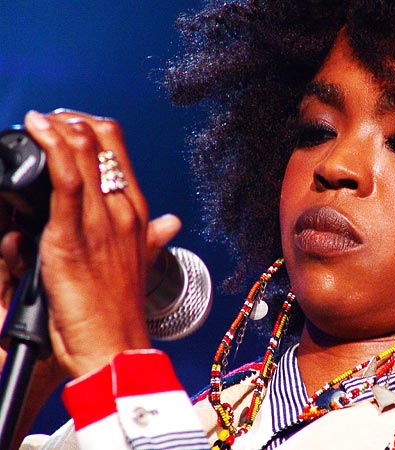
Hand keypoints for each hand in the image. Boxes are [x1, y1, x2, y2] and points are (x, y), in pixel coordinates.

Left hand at [23, 109, 179, 377]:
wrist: (116, 346)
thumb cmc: (122, 308)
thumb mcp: (142, 263)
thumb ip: (155, 235)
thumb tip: (172, 222)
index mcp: (138, 214)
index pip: (118, 149)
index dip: (91, 127)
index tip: (68, 125)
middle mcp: (123, 211)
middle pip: (100, 142)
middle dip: (69, 120)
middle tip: (48, 120)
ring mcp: (101, 222)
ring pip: (83, 153)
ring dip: (56, 127)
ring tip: (38, 121)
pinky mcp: (73, 237)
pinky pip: (67, 180)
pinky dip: (51, 149)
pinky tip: (38, 131)